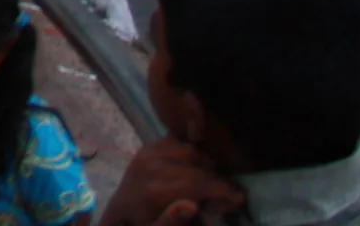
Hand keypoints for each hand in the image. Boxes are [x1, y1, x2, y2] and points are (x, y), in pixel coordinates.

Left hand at [103, 140, 245, 225]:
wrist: (119, 215)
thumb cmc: (143, 224)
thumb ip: (171, 221)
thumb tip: (191, 205)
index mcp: (153, 189)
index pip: (197, 183)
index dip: (222, 190)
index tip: (240, 199)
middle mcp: (150, 165)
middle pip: (196, 164)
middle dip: (218, 178)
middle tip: (233, 192)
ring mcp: (146, 153)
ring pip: (188, 150)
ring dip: (207, 164)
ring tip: (218, 181)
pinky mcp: (146, 148)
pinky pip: (176, 142)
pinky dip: (192, 151)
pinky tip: (201, 167)